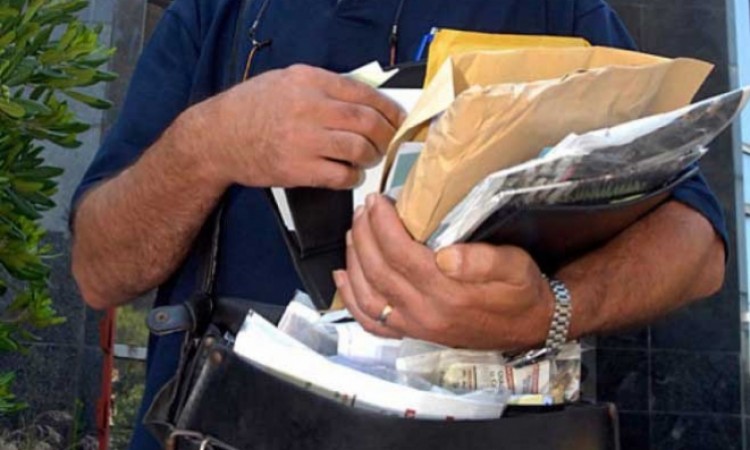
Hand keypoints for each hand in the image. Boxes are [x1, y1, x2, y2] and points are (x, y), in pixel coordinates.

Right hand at [193, 64, 404, 188]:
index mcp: (309, 81)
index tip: (397, 118)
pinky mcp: (297, 169)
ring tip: (368, 159)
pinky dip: (353, 177)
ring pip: (358, 149)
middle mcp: (308, 107)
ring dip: (371, 157)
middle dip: (386, 135)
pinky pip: (340, 175)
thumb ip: (322, 86)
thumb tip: (363, 99)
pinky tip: (351, 175)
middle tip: (389, 142)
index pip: (363, 93)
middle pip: (366, 122)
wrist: (216, 137)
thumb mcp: (285, 80)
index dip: (388, 109)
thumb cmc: (250, 107)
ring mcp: (303, 140)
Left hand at [334, 194, 554, 350]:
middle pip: (377, 270)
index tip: (377, 201)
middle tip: (363, 209)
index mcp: (447, 294)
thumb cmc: (522, 291)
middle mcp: (424, 313)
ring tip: (354, 231)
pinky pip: (371, 321)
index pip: (400, 254)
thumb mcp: (515, 266)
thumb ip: (482, 260)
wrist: (530, 325)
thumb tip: (445, 255)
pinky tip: (343, 277)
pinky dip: (351, 299)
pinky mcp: (412, 333)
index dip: (382, 225)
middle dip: (364, 234)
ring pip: (367, 295)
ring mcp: (415, 326)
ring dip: (353, 260)